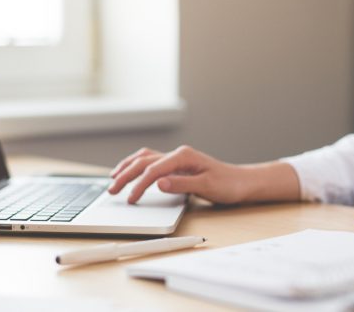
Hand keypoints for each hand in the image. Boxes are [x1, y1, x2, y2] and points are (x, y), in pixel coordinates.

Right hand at [108, 145, 248, 203]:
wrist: (241, 182)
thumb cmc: (228, 184)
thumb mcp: (207, 187)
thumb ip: (181, 184)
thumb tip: (158, 183)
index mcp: (183, 156)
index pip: (153, 170)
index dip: (139, 185)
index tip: (131, 199)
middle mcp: (177, 154)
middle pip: (144, 162)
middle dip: (125, 175)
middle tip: (112, 190)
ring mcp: (176, 158)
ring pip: (144, 158)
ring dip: (127, 167)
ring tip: (113, 178)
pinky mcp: (176, 165)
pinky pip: (151, 161)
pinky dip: (137, 166)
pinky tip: (130, 171)